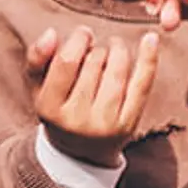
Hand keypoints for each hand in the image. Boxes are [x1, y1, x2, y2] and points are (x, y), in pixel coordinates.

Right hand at [24, 24, 160, 163]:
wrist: (81, 154)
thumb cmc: (58, 111)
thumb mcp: (39, 88)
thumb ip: (37, 59)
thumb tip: (51, 33)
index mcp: (50, 108)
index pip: (66, 63)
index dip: (78, 40)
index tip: (84, 33)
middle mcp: (77, 119)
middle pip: (93, 64)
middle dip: (96, 48)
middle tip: (95, 50)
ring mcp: (105, 124)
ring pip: (117, 71)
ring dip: (118, 50)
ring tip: (114, 46)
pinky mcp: (128, 124)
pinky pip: (141, 85)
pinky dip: (148, 59)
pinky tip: (150, 39)